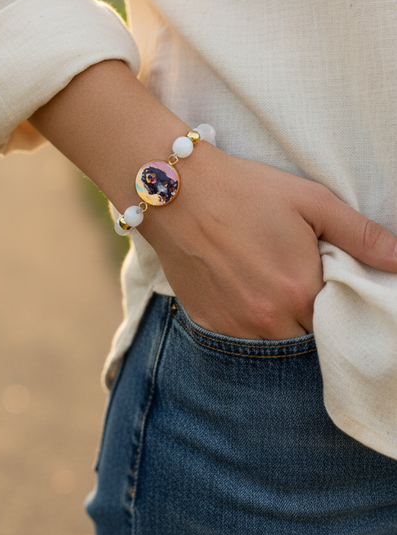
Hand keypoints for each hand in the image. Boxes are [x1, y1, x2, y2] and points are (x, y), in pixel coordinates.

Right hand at [139, 142, 396, 338]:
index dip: (335, 304)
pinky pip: (238, 340)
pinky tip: (241, 289)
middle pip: (306, 338)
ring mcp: (234, 327)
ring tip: (267, 285)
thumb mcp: (310, 201)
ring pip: (272, 345)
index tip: (323, 282)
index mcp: (300, 292)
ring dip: (278, 324)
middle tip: (294, 281)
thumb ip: (360, 235)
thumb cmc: (245, 190)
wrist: (175, 189)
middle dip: (308, 316)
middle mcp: (268, 320)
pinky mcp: (207, 324)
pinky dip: (247, 323)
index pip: (338, 323)